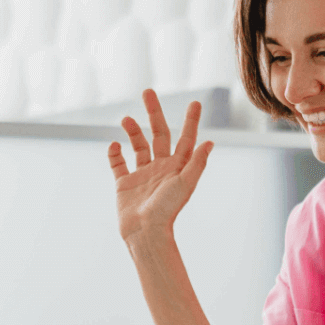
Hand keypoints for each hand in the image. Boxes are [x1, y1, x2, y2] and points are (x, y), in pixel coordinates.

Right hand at [109, 89, 213, 242]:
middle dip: (154, 113)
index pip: (185, 138)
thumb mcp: (185, 184)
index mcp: (177, 167)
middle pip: (158, 134)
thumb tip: (210, 142)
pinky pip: (118, 164)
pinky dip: (114, 154)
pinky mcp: (124, 184)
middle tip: (148, 92)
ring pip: (138, 146)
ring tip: (125, 118)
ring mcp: (142, 175)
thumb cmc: (167, 211)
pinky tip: (114, 146)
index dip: (191, 121)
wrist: (145, 233)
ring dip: (132, 130)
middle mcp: (160, 168)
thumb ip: (196, 163)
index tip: (196, 102)